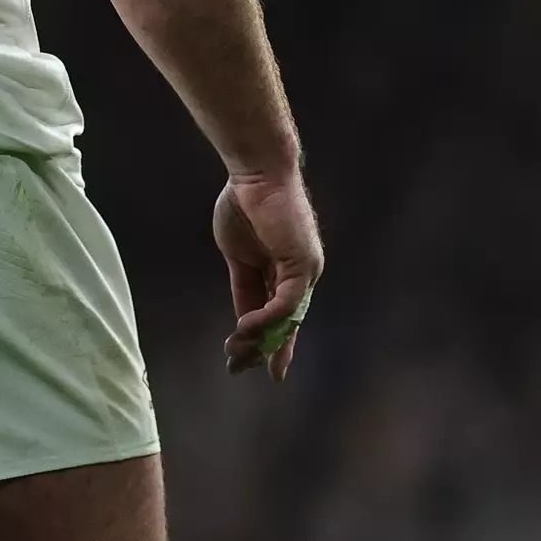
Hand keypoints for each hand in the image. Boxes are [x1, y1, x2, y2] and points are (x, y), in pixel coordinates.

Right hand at [213, 170, 322, 381]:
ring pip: (286, 318)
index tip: (251, 366)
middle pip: (284, 323)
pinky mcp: (304, 264)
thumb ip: (244, 285)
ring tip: (235, 351)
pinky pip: (287, 301)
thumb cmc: (243, 203)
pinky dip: (267, 317)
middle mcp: (299, 276)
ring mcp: (305, 271)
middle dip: (262, 349)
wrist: (254, 172)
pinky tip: (246, 327)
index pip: (276, 314)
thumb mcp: (237, 254)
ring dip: (260, 338)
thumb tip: (244, 318)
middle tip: (238, 369)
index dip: (266, 341)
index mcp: (282, 271)